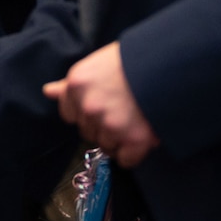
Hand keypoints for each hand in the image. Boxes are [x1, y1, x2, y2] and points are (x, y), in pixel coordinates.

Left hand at [44, 42, 158, 166]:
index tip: (104, 105)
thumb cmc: (136, 59)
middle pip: (88, 132)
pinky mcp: (134, 141)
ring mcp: (110, 125)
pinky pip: (126, 160)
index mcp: (77, 84)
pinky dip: (135, 153)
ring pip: (106, 146)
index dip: (88, 112)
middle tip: (124, 110)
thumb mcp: (99, 64)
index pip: (70, 115)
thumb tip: (48, 91)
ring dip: (120, 139)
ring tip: (137, 119)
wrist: (172, 63)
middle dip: (104, 126)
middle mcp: (89, 107)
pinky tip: (143, 136)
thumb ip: (73, 83)